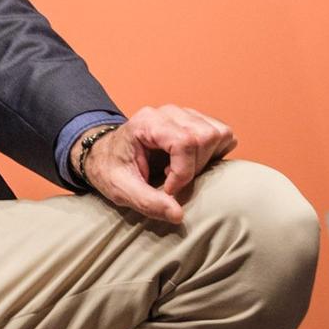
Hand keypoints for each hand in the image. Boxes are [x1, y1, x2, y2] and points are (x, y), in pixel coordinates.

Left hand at [79, 105, 237, 222]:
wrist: (106, 155)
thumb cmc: (111, 170)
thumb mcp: (120, 190)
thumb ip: (147, 202)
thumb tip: (179, 215)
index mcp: (147, 123)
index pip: (184, 142)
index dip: (183, 172)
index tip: (168, 189)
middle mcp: (168, 113)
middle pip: (205, 137)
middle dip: (196, 167)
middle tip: (174, 179)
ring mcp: (183, 114)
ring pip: (218, 133)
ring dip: (207, 159)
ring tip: (182, 170)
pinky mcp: (195, 121)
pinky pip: (222, 134)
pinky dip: (215, 152)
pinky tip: (193, 162)